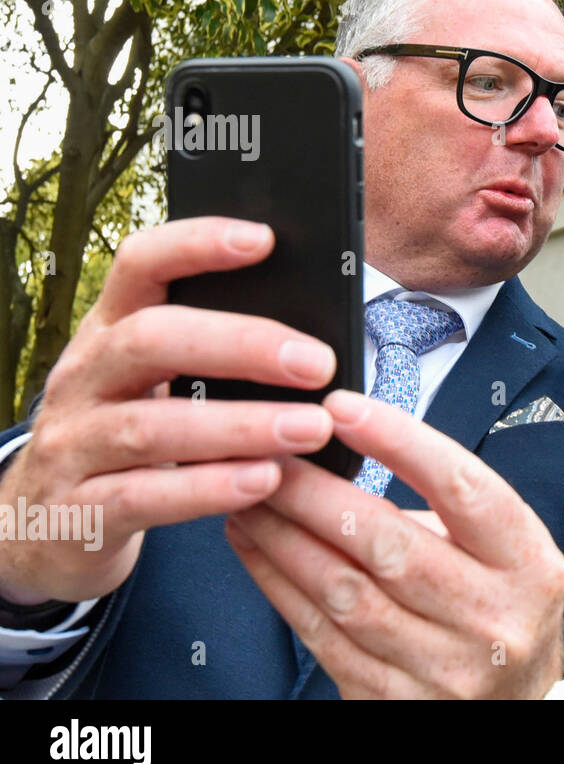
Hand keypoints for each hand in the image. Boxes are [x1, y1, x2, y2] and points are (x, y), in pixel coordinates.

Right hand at [0, 218, 338, 604]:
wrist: (45, 525)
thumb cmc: (128, 439)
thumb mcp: (153, 386)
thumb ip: (211, 357)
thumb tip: (312, 338)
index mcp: (108, 331)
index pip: (140, 265)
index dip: (196, 244)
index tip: (265, 239)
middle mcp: (83, 378)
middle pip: (153, 340)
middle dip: (242, 345)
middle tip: (319, 362)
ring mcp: (72, 444)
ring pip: (152, 427)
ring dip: (241, 425)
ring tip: (311, 428)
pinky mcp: (79, 511)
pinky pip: (145, 497)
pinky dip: (209, 487)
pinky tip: (265, 480)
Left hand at [225, 389, 563, 698]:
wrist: (517, 702)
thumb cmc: (501, 601)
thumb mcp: (506, 547)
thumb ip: (444, 503)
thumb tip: (345, 445)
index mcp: (528, 564)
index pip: (462, 489)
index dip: (399, 441)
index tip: (341, 407)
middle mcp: (491, 618)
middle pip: (390, 546)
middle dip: (316, 494)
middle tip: (269, 454)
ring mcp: (443, 668)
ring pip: (345, 594)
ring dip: (284, 539)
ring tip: (247, 496)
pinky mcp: (393, 700)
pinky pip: (323, 638)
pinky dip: (281, 586)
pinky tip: (257, 548)